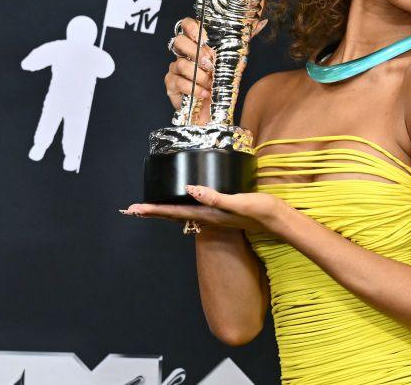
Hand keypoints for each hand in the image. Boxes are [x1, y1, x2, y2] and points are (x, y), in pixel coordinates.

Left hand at [120, 185, 285, 234]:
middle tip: (132, 210)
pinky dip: (182, 207)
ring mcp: (215, 216)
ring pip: (183, 213)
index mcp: (208, 214)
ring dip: (165, 211)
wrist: (278, 221)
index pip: (175, 212)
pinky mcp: (222, 211)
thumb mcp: (239, 202)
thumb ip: (215, 197)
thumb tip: (190, 189)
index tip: (134, 209)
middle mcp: (208, 217)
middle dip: (153, 212)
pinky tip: (184, 202)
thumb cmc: (261, 211)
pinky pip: (195, 210)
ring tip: (150, 208)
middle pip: (174, 215)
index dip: (154, 210)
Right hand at [165, 15, 267, 122]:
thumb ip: (244, 40)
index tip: (205, 38)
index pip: (187, 25)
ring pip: (180, 63)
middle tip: (210, 64)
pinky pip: (178, 82)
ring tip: (211, 83)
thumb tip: (262, 22)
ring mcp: (175, 69)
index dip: (193, 28)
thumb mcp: (235, 60)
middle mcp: (183, 54)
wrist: (215, 110)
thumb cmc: (223, 83)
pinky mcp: (171, 84)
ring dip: (199, 75)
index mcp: (196, 44)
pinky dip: (193, 88)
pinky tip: (205, 93)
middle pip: (179, 41)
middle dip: (197, 52)